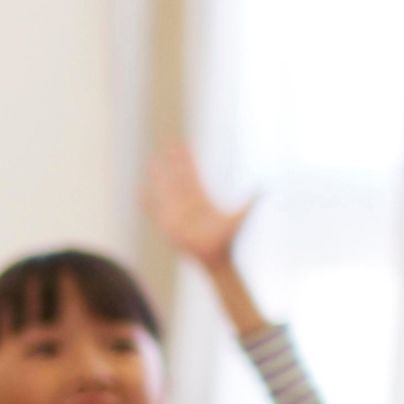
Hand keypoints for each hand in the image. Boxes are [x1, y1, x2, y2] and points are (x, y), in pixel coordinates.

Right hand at [142, 140, 255, 272]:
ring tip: (152, 162)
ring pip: (165, 189)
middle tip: (167, 145)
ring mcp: (176, 212)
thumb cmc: (227, 240)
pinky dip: (147, 202)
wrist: (214, 258)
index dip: (187, 160)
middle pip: (178, 177)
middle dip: (173, 162)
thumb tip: (264, 188)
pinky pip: (154, 210)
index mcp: (202, 198)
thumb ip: (250, 203)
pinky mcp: (167, 224)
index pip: (192, 174)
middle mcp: (187, 203)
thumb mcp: (240, 218)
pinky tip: (140, 192)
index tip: (183, 145)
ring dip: (158, 176)